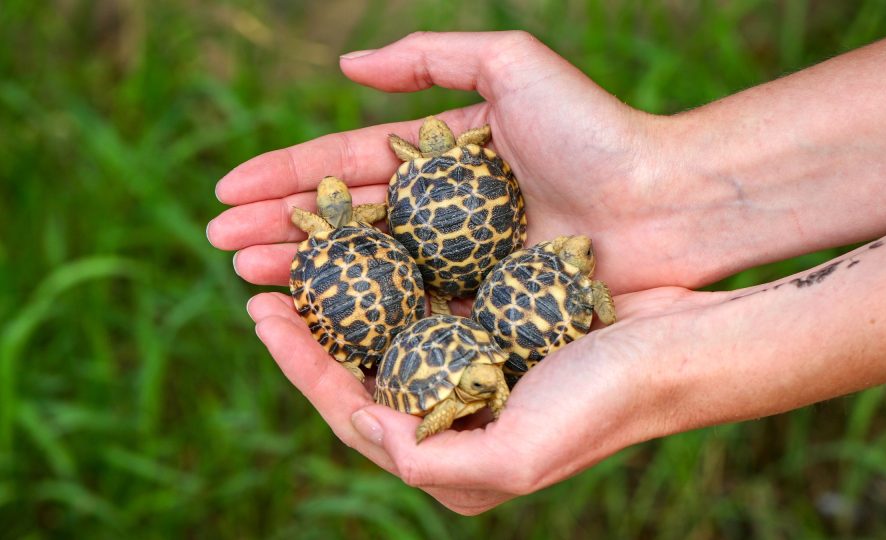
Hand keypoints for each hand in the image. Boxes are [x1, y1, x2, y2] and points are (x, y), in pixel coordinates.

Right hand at [206, 31, 701, 293]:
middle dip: (278, 228)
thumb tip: (343, 68)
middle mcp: (444, 214)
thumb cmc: (596, 131)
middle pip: (346, 222)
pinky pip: (410, 312)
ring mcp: (461, 264)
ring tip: (245, 277)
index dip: (287, 175)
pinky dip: (360, 315)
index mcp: (443, 157)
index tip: (226, 188)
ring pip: (367, 271)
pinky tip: (312, 317)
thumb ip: (430, 59)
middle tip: (217, 243)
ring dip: (303, 272)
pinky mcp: (483, 309)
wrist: (666, 203)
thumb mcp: (512, 67)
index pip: (348, 164)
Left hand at [246, 286, 730, 514]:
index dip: (304, 367)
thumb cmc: (607, 404)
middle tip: (263, 284)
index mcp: (453, 453)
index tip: (262, 316)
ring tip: (302, 257)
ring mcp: (473, 363)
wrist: (679, 349)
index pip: (356, 411)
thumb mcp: (518, 457)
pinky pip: (427, 295)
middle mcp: (456, 412)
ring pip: (389, 329)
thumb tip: (363, 420)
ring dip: (345, 296)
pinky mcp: (494, 319)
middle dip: (310, 331)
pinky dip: (393, 272)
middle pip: (362, 370)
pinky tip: (370, 242)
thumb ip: (431, 461)